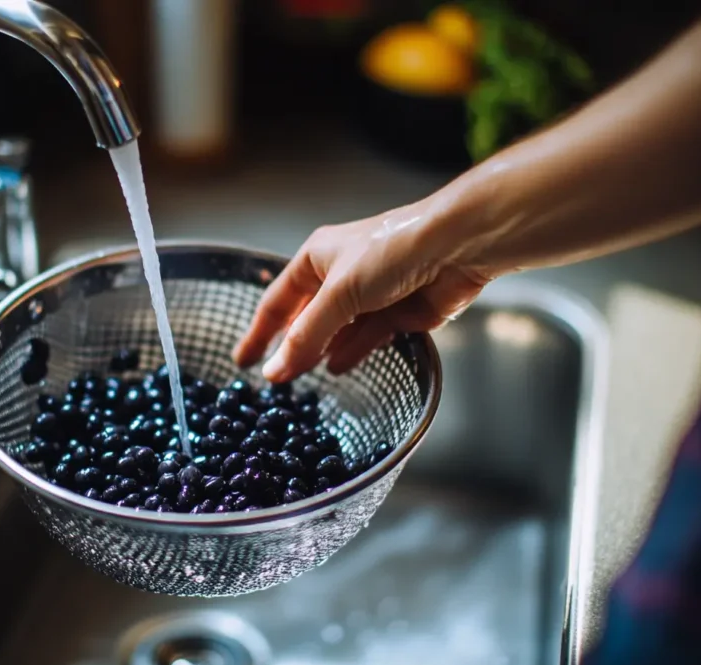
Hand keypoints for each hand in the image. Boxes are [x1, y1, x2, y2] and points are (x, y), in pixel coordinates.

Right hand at [232, 199, 489, 382]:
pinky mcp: (399, 312)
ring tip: (304, 379)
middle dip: (293, 347)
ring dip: (323, 353)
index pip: (277, 302)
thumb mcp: (340, 294)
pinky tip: (339, 368)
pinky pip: (369, 337)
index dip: (260, 333)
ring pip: (338, 332)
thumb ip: (307, 336)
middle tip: (276, 380)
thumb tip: (273, 371)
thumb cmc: (392, 252)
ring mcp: (371, 295)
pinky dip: (354, 352)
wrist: (457, 246)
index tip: (243, 362)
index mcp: (317, 259)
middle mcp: (341, 276)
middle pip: (308, 320)